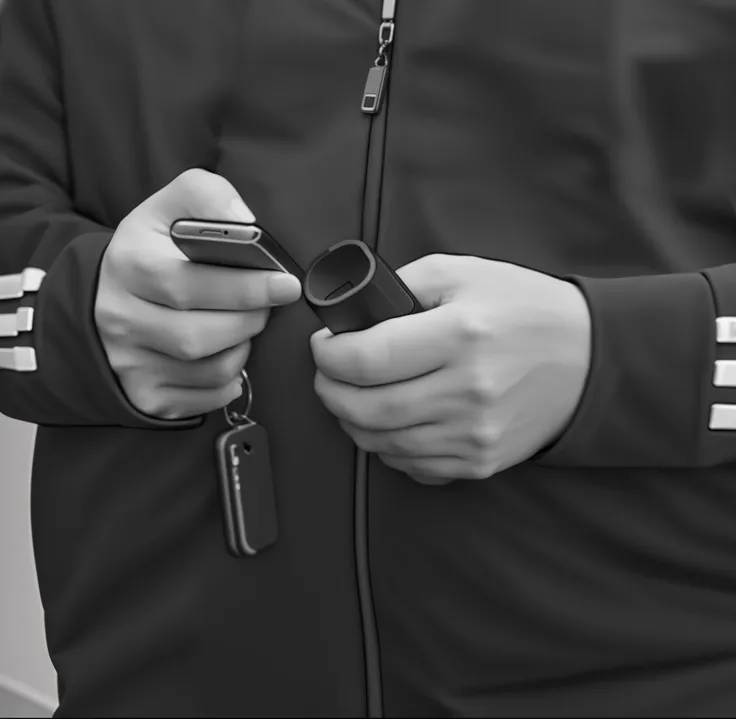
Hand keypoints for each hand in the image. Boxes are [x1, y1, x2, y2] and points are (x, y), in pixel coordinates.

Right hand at [95, 169, 301, 419]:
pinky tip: (229, 355)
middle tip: (268, 306)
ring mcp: (130, 362)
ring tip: (245, 327)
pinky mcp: (146, 395)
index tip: (286, 284)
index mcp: (128, 264)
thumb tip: (246, 221)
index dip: (243, 287)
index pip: (187, 283)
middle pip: (198, 335)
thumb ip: (206, 196)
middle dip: (249, 320)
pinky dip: (230, 380)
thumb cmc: (153, 251)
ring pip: (207, 370)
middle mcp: (120, 318)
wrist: (108, 298)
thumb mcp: (168, 208)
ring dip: (242, 349)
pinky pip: (206, 398)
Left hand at [311, 254, 590, 484]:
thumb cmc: (524, 310)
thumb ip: (403, 286)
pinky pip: (412, 466)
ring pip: (382, 443)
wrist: (587, 360)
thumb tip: (353, 314)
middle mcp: (467, 391)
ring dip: (352, 421)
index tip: (324, 345)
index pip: (366, 359)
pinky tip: (392, 422)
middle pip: (366, 410)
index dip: (328, 355)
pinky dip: (387, 446)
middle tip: (328, 373)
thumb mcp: (464, 273)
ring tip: (354, 395)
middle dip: (329, 391)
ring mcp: (474, 434)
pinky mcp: (480, 461)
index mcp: (460, 335)